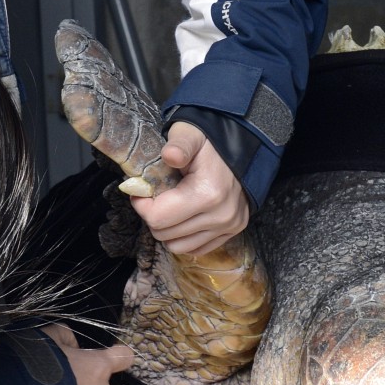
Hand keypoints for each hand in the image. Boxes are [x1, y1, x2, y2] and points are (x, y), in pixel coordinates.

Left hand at [130, 121, 249, 255]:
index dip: (142, 205)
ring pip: (178, 246)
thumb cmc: (209, 143)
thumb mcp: (190, 135)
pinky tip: (184, 218)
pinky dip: (184, 237)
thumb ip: (179, 144)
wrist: (242, 148)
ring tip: (170, 208)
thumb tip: (170, 155)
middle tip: (156, 198)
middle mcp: (220, 216)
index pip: (158, 218)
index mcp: (207, 193)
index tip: (142, 192)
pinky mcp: (232, 232)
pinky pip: (196, 249)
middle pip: (165, 234)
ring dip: (168, 230)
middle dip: (153, 217)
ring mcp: (228, 226)